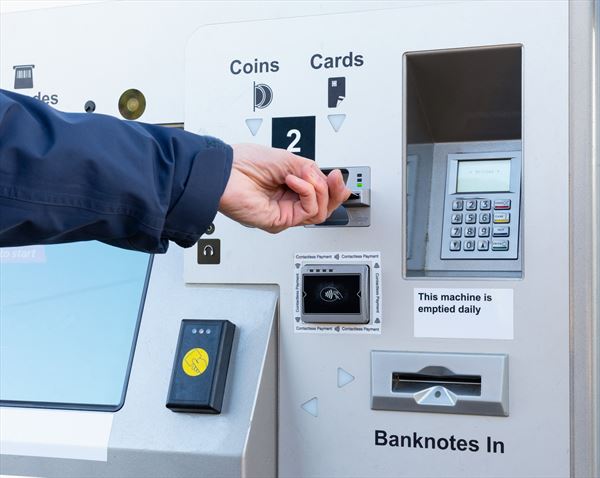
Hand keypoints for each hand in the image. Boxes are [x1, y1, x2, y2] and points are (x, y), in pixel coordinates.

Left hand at [218, 144, 350, 232]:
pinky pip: (307, 211)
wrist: (225, 172)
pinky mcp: (280, 221)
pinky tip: (294, 181)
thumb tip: (323, 177)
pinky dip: (306, 192)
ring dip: (318, 189)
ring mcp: (285, 212)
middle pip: (324, 206)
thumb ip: (309, 169)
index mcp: (291, 186)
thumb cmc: (243, 164)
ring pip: (320, 212)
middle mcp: (289, 201)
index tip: (337, 175)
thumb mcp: (286, 159)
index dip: (334, 186)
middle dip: (335, 191)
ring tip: (302, 175)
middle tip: (335, 178)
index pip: (320, 193)